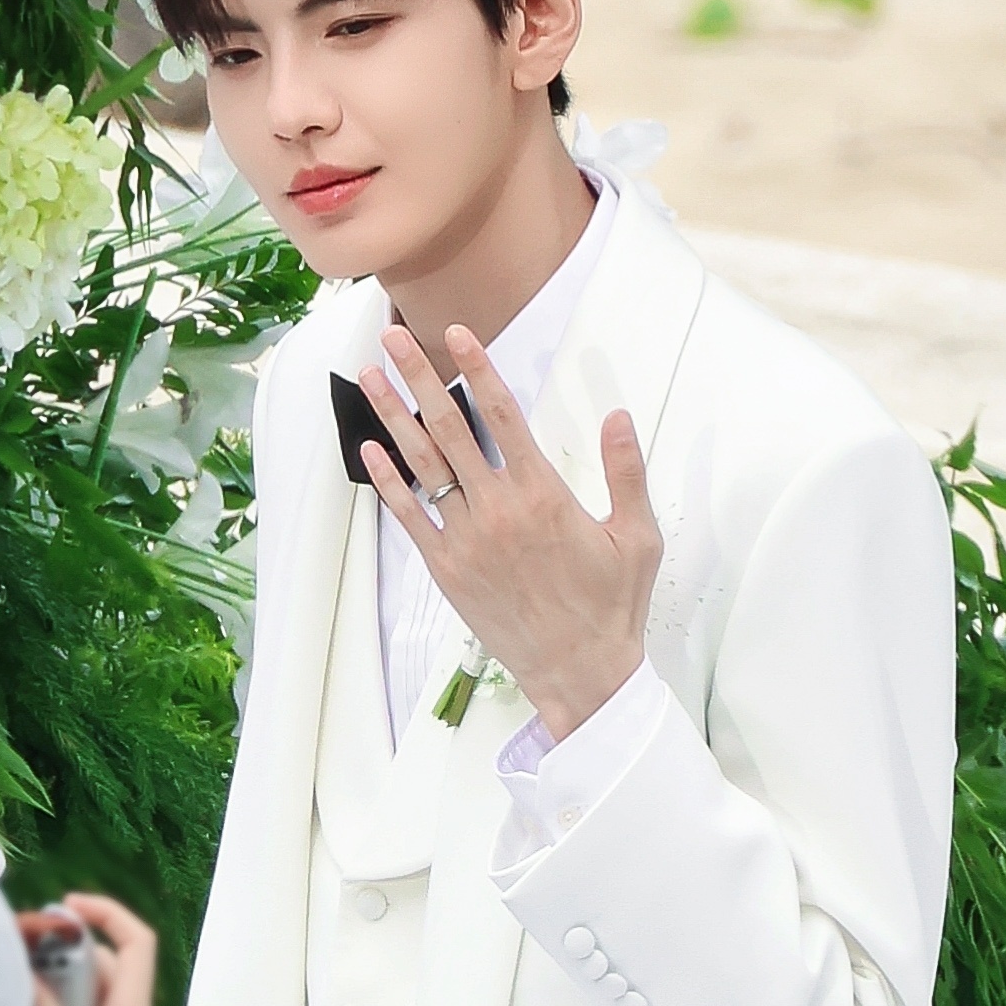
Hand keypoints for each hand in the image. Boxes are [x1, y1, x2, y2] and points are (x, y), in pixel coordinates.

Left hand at [358, 324, 662, 741]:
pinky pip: (410, 516)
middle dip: (418, 376)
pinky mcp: (448, 569)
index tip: (458, 333)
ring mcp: (467, 539)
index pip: (503, 415)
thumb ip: (626, 472)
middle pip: (450, 428)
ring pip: (422, 465)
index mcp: (544, 494)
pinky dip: (388, 482)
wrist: (579, 672)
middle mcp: (498, 509)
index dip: (477, 369)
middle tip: (391, 336)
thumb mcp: (636, 536)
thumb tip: (619, 415)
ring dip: (392, 416)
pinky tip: (370, 449)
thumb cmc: (613, 605)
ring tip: (369, 376)